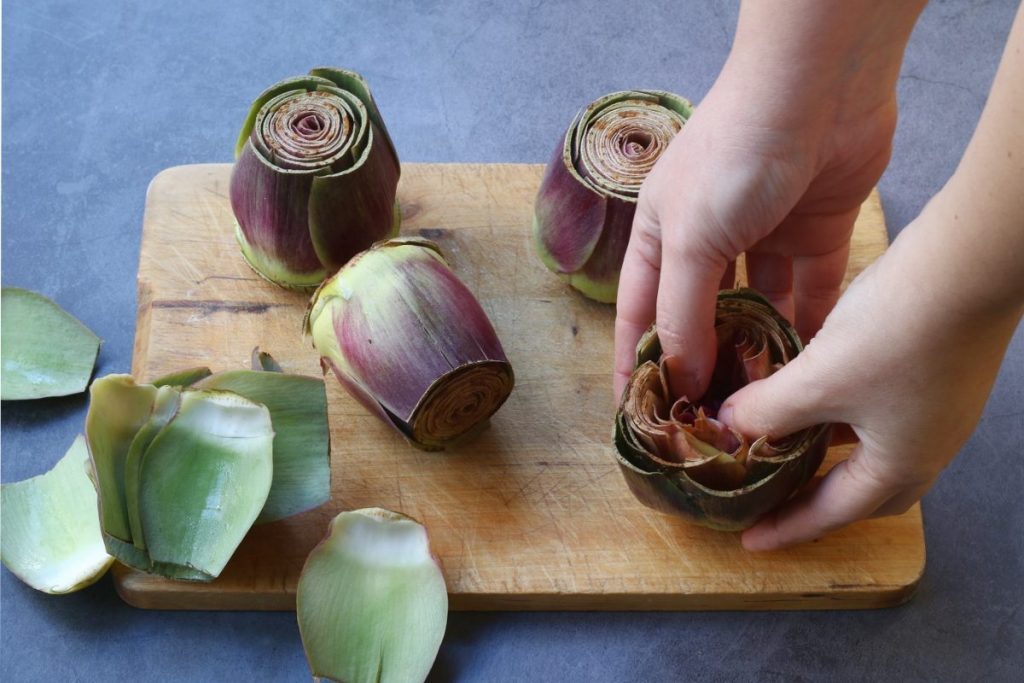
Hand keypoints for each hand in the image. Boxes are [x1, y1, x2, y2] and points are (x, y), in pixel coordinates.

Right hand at [613, 72, 896, 401]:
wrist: (817, 88)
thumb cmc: (734, 154)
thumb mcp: (691, 240)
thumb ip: (684, 313)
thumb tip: (684, 379)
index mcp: (661, 236)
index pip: (641, 315)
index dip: (637, 366)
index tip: (638, 419)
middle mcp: (708, 240)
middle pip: (701, 319)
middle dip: (704, 368)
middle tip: (712, 426)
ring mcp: (764, 236)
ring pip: (759, 311)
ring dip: (761, 353)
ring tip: (766, 405)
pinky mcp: (815, 232)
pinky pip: (811, 292)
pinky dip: (809, 326)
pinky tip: (812, 366)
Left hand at [721, 221, 1021, 549]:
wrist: (968, 264)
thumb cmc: (896, 335)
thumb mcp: (818, 381)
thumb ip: (769, 412)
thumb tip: (729, 428)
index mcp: (900, 465)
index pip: (833, 513)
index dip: (787, 527)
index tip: (750, 542)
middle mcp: (926, 445)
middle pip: (865, 491)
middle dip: (818, 500)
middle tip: (774, 500)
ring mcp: (935, 406)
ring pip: (870, 445)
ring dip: (824, 447)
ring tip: (779, 442)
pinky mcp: (934, 368)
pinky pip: (877, 408)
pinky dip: (838, 409)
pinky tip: (809, 386)